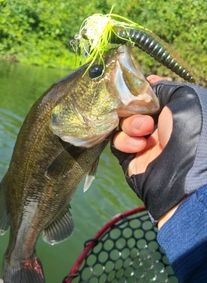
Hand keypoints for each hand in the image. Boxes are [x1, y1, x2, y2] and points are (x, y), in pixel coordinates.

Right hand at [112, 75, 206, 225]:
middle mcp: (158, 126)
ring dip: (130, 124)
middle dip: (133, 107)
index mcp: (172, 112)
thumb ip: (166, 87)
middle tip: (141, 111)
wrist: (182, 174)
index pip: (149, 96)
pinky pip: (117, 142)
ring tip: (144, 131)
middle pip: (131, 108)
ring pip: (122, 124)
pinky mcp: (130, 157)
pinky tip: (138, 146)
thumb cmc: (189, 131)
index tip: (134, 86)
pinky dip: (125, 141)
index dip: (140, 90)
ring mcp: (143, 142)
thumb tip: (150, 82)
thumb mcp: (185, 98)